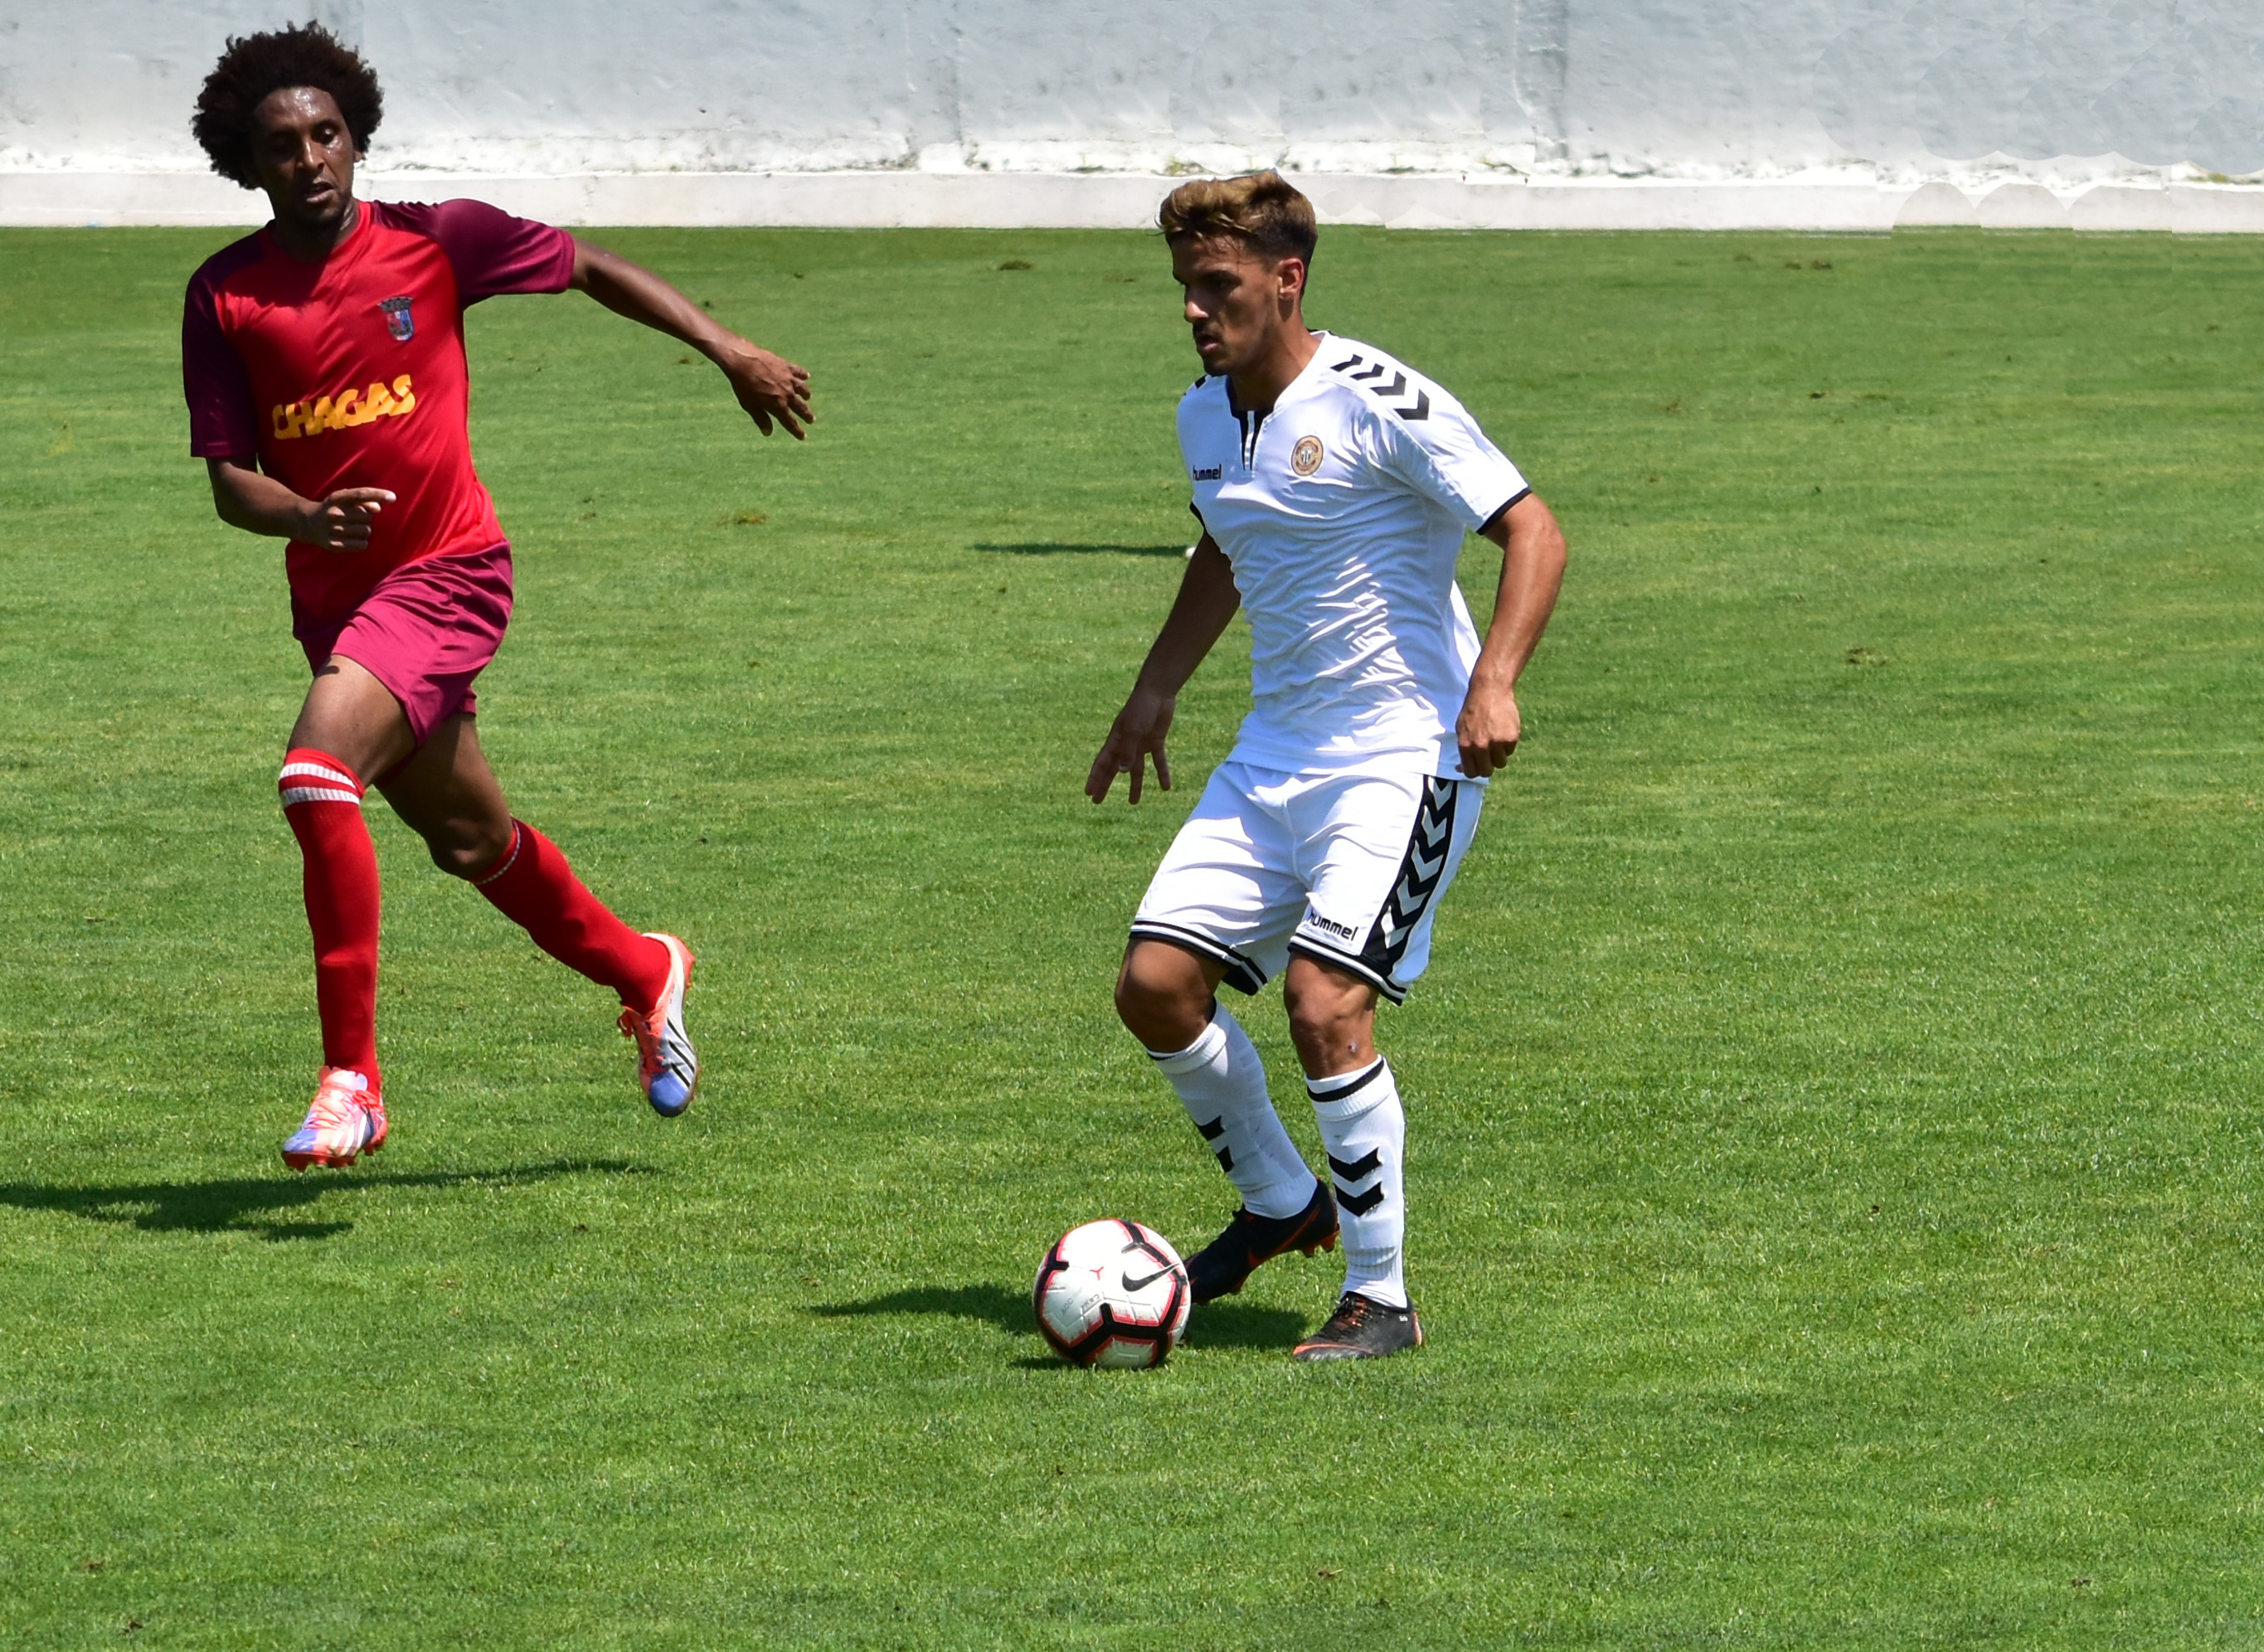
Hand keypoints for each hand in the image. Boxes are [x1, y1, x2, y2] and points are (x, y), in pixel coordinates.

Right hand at [299, 487, 396, 552]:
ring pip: (367, 531)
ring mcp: (333, 530)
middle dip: (367, 517)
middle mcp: (334, 513)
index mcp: (337, 498)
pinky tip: (352, 538)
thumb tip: (378, 508)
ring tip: (352, 527)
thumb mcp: (345, 498)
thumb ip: (364, 499)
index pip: (361, 494)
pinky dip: (362, 542)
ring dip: (365, 530)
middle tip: (355, 518)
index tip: (393, 497)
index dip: (378, 495)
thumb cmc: (335, 508)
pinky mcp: (334, 545)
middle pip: (368, 516)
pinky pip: (362, 544)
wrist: (307, 523)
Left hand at [715, 337, 812, 438]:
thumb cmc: (743, 385)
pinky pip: (799, 372)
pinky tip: (806, 376)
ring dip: (806, 395)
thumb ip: (761, 419)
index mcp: (777, 406)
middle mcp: (787, 394)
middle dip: (807, 415)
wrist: (742, 361)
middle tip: (811, 419)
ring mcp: (788, 379)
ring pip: (803, 389)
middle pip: (800, 407)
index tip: (803, 436)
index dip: (797, 431)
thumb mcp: (749, 405)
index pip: (790, 422)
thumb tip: (768, 433)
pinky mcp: (787, 366)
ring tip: (807, 397)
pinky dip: (803, 375)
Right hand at [1087, 685, 1175, 802]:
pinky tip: (1166, 787)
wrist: (1158, 692)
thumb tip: (1121, 772)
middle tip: (1098, 801)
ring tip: (1133, 802)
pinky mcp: (1155, 741)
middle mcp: (1126, 744)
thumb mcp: (1133, 730)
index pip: (1102, 763)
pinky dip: (1162, 773)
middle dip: (1106, 785)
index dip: (1095, 778)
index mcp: (1115, 740)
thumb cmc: (1141, 708)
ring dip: (1135, 785)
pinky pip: (1158, 761)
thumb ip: (1128, 751)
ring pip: (1136, 769)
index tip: (1088, 793)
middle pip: (1114, 769)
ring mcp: (1141, 744)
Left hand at [1454, 678, 1520, 776]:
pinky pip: (1510, 751)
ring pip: (1500, 763)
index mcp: (1465, 745)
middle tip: (1488, 756)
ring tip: (1496, 740)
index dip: (1475, 771)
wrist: (1490, 691)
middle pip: (1486, 771)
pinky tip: (1503, 730)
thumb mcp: (1461, 729)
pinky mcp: (1511, 738)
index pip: (1471, 772)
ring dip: (1498, 756)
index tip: (1477, 766)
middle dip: (1487, 766)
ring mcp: (1497, 743)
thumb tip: (1461, 768)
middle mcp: (1480, 746)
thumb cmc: (1473, 710)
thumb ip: (1463, 749)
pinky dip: (1507, 745)